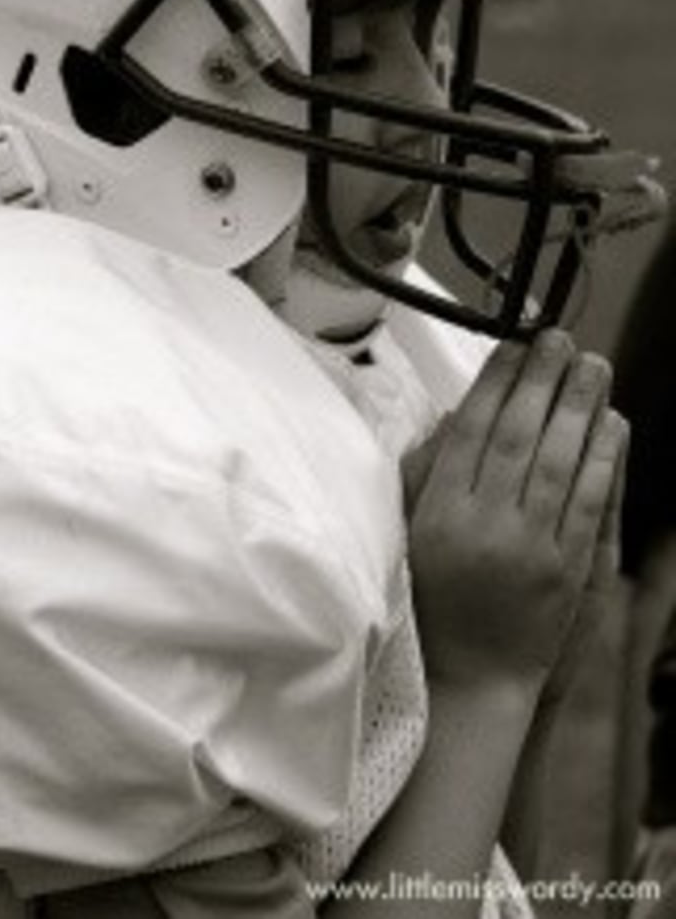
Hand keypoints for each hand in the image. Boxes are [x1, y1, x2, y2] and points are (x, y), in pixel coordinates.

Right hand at [406, 331, 627, 695]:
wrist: (469, 681)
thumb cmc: (432, 602)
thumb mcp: (407, 534)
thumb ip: (424, 474)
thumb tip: (452, 415)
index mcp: (438, 511)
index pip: (471, 430)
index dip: (496, 382)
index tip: (514, 344)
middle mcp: (484, 524)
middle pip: (518, 435)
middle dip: (542, 380)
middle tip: (561, 339)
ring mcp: (529, 548)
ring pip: (559, 462)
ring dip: (580, 408)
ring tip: (594, 366)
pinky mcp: (566, 571)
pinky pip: (589, 504)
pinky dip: (604, 460)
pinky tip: (612, 425)